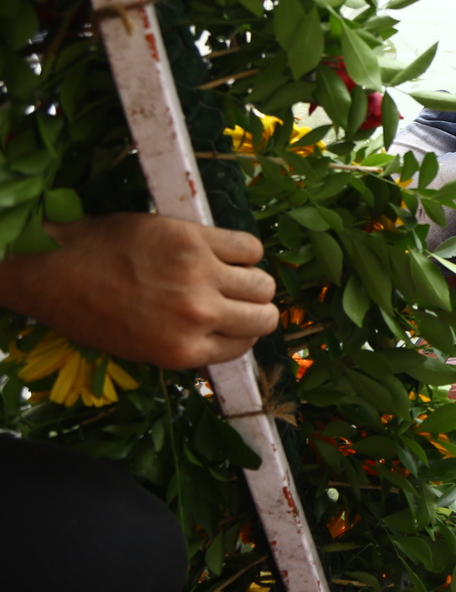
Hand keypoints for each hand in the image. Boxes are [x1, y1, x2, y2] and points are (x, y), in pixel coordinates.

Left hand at [0, 213, 278, 367]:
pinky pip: (250, 247)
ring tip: (233, 272)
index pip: (245, 345)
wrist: (54, 267)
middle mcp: (199, 318)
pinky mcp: (196, 240)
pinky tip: (226, 250)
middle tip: (240, 297)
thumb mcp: (139, 347)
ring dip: (253, 280)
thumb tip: (224, 333)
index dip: (242, 330)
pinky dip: (245, 251)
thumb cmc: (89, 309)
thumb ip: (186, 343)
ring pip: (263, 283)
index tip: (234, 319)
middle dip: (256, 308)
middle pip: (265, 317)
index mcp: (183, 351)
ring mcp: (201, 277)